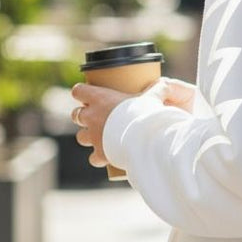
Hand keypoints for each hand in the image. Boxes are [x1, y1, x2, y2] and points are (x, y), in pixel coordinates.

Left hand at [70, 77, 196, 166]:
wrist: (142, 137)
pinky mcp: (99, 154)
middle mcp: (91, 117)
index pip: (79, 91)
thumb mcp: (152, 96)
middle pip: (76, 114)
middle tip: (98, 116)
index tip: (88, 94)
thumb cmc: (145, 112)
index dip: (82, 92)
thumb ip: (156, 89)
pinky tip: (107, 157)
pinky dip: (99, 158)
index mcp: (100, 98)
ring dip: (89, 136)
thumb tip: (164, 83)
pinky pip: (93, 158)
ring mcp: (93, 136)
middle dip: (84, 116)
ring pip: (81, 137)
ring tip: (101, 137)